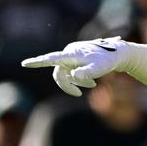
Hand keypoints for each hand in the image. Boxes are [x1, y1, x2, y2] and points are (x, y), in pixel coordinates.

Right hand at [21, 36, 146, 95]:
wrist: (121, 53)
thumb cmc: (110, 61)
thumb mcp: (100, 69)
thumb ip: (87, 72)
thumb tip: (74, 75)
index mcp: (72, 54)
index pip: (52, 59)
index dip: (38, 62)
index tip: (26, 63)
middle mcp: (69, 52)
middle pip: (60, 73)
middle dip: (69, 84)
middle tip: (82, 93)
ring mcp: (72, 54)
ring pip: (67, 73)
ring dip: (77, 82)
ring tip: (94, 86)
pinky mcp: (77, 57)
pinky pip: (72, 71)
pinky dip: (81, 78)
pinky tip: (93, 83)